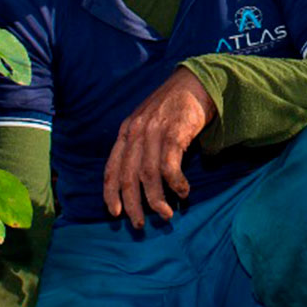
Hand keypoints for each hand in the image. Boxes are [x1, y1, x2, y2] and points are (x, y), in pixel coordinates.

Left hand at [102, 67, 216, 227]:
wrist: (196, 83)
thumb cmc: (173, 108)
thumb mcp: (148, 124)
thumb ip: (141, 146)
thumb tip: (140, 181)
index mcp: (126, 131)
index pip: (111, 167)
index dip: (110, 193)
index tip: (114, 213)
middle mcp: (136, 132)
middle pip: (128, 177)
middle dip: (132, 205)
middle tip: (139, 224)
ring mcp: (154, 132)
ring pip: (148, 176)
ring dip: (156, 200)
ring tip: (166, 214)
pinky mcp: (175, 133)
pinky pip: (170, 166)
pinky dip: (175, 184)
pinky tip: (183, 192)